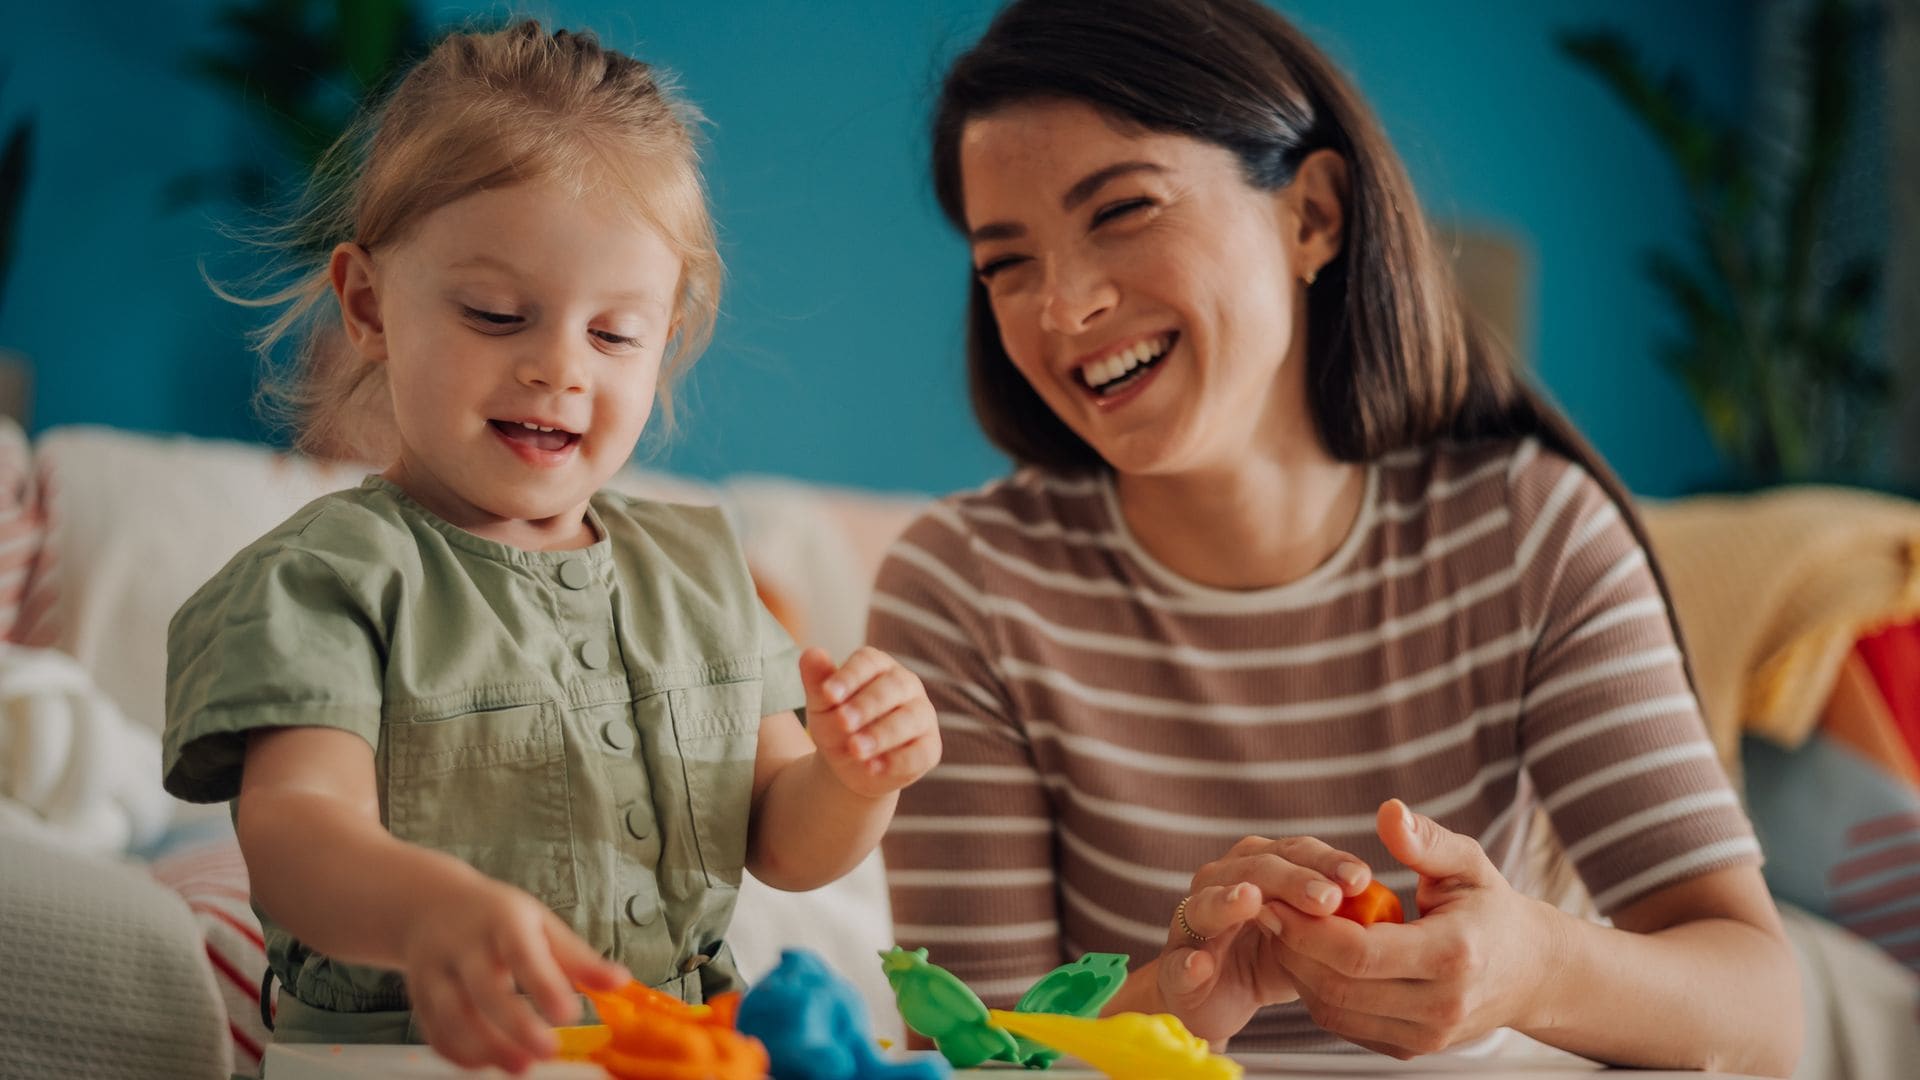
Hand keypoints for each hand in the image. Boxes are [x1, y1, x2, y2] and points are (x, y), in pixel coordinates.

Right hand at [402, 875, 628, 1073]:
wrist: (429, 906)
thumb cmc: (498, 918)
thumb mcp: (540, 924)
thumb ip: (578, 958)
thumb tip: (622, 983)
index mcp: (501, 920)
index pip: (522, 953)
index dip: (544, 986)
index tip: (571, 1015)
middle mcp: (463, 945)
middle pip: (484, 989)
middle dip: (515, 1024)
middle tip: (548, 1051)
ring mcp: (435, 971)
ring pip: (452, 1015)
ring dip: (485, 1046)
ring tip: (521, 1067)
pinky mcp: (419, 996)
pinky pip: (434, 1030)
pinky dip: (458, 1053)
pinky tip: (487, 1065)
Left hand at [799, 645, 941, 798]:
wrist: (850, 766)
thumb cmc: (838, 725)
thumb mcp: (822, 706)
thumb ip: (817, 681)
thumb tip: (811, 652)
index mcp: (878, 666)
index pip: (868, 661)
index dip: (849, 676)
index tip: (827, 693)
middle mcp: (906, 685)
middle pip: (893, 687)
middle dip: (866, 705)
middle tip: (843, 722)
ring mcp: (922, 715)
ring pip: (910, 719)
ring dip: (881, 734)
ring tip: (855, 749)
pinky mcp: (930, 748)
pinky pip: (920, 752)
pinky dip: (896, 761)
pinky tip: (872, 768)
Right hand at [1155, 834, 1374, 1043]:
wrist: (1220, 997)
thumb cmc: (1273, 953)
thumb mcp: (1311, 932)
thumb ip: (1336, 917)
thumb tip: (1384, 908)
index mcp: (1257, 865)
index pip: (1294, 852)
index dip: (1326, 861)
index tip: (1361, 878)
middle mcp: (1220, 882)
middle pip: (1254, 869)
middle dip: (1292, 881)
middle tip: (1327, 898)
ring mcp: (1192, 922)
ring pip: (1206, 903)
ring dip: (1229, 901)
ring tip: (1252, 901)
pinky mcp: (1174, 968)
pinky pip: (1177, 962)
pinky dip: (1187, 962)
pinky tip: (1201, 964)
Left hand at [1263, 799, 1555, 1058]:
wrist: (1529, 972)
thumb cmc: (1489, 907)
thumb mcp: (1468, 864)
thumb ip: (1427, 840)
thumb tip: (1389, 811)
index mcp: (1454, 955)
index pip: (1360, 953)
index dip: (1307, 927)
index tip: (1275, 897)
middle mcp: (1440, 1005)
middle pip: (1338, 986)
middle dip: (1292, 947)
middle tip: (1265, 909)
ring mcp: (1426, 1036)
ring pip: (1334, 1011)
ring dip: (1297, 971)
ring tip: (1282, 928)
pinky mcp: (1411, 1049)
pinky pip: (1344, 1024)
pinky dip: (1316, 991)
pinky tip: (1308, 955)